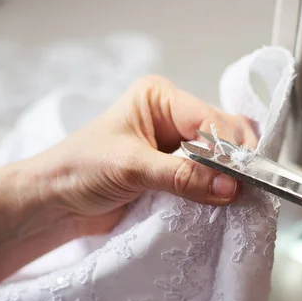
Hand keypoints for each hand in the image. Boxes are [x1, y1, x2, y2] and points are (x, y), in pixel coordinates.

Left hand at [35, 75, 257, 236]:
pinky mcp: (179, 170)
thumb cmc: (81, 170)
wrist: (56, 203)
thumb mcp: (132, 167)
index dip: (227, 146)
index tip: (242, 177)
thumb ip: (183, 176)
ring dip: (231, 174)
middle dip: (235, 159)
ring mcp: (179, 144)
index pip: (208, 117)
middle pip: (222, 132)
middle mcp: (174, 116)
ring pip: (222, 154)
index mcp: (160, 98)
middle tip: (245, 187)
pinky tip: (227, 199)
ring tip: (239, 196)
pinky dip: (221, 187)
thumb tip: (231, 188)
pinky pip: (211, 175)